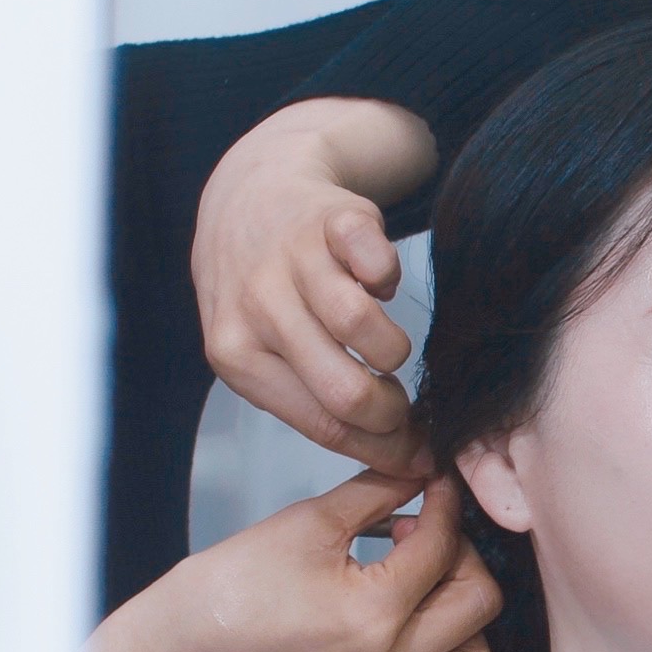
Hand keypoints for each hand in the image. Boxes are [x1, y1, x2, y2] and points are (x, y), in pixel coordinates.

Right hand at [88, 468, 503, 651]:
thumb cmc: (228, 593)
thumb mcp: (305, 523)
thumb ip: (376, 491)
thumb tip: (422, 471)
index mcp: (372, 612)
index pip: (443, 546)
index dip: (446, 504)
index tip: (436, 490)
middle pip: (480, 604)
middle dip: (462, 557)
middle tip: (427, 541)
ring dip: (469, 628)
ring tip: (429, 601)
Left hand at [193, 96, 442, 470]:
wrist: (249, 192)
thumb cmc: (259, 285)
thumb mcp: (256, 346)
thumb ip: (308, 396)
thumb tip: (392, 455)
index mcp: (236, 355)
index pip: (321, 424)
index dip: (380, 449)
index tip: (415, 458)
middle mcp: (258, 307)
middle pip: (345, 389)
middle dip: (393, 414)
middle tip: (408, 410)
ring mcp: (293, 259)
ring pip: (362, 326)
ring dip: (394, 349)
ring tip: (388, 349)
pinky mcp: (331, 218)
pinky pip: (378, 260)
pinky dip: (389, 277)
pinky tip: (377, 283)